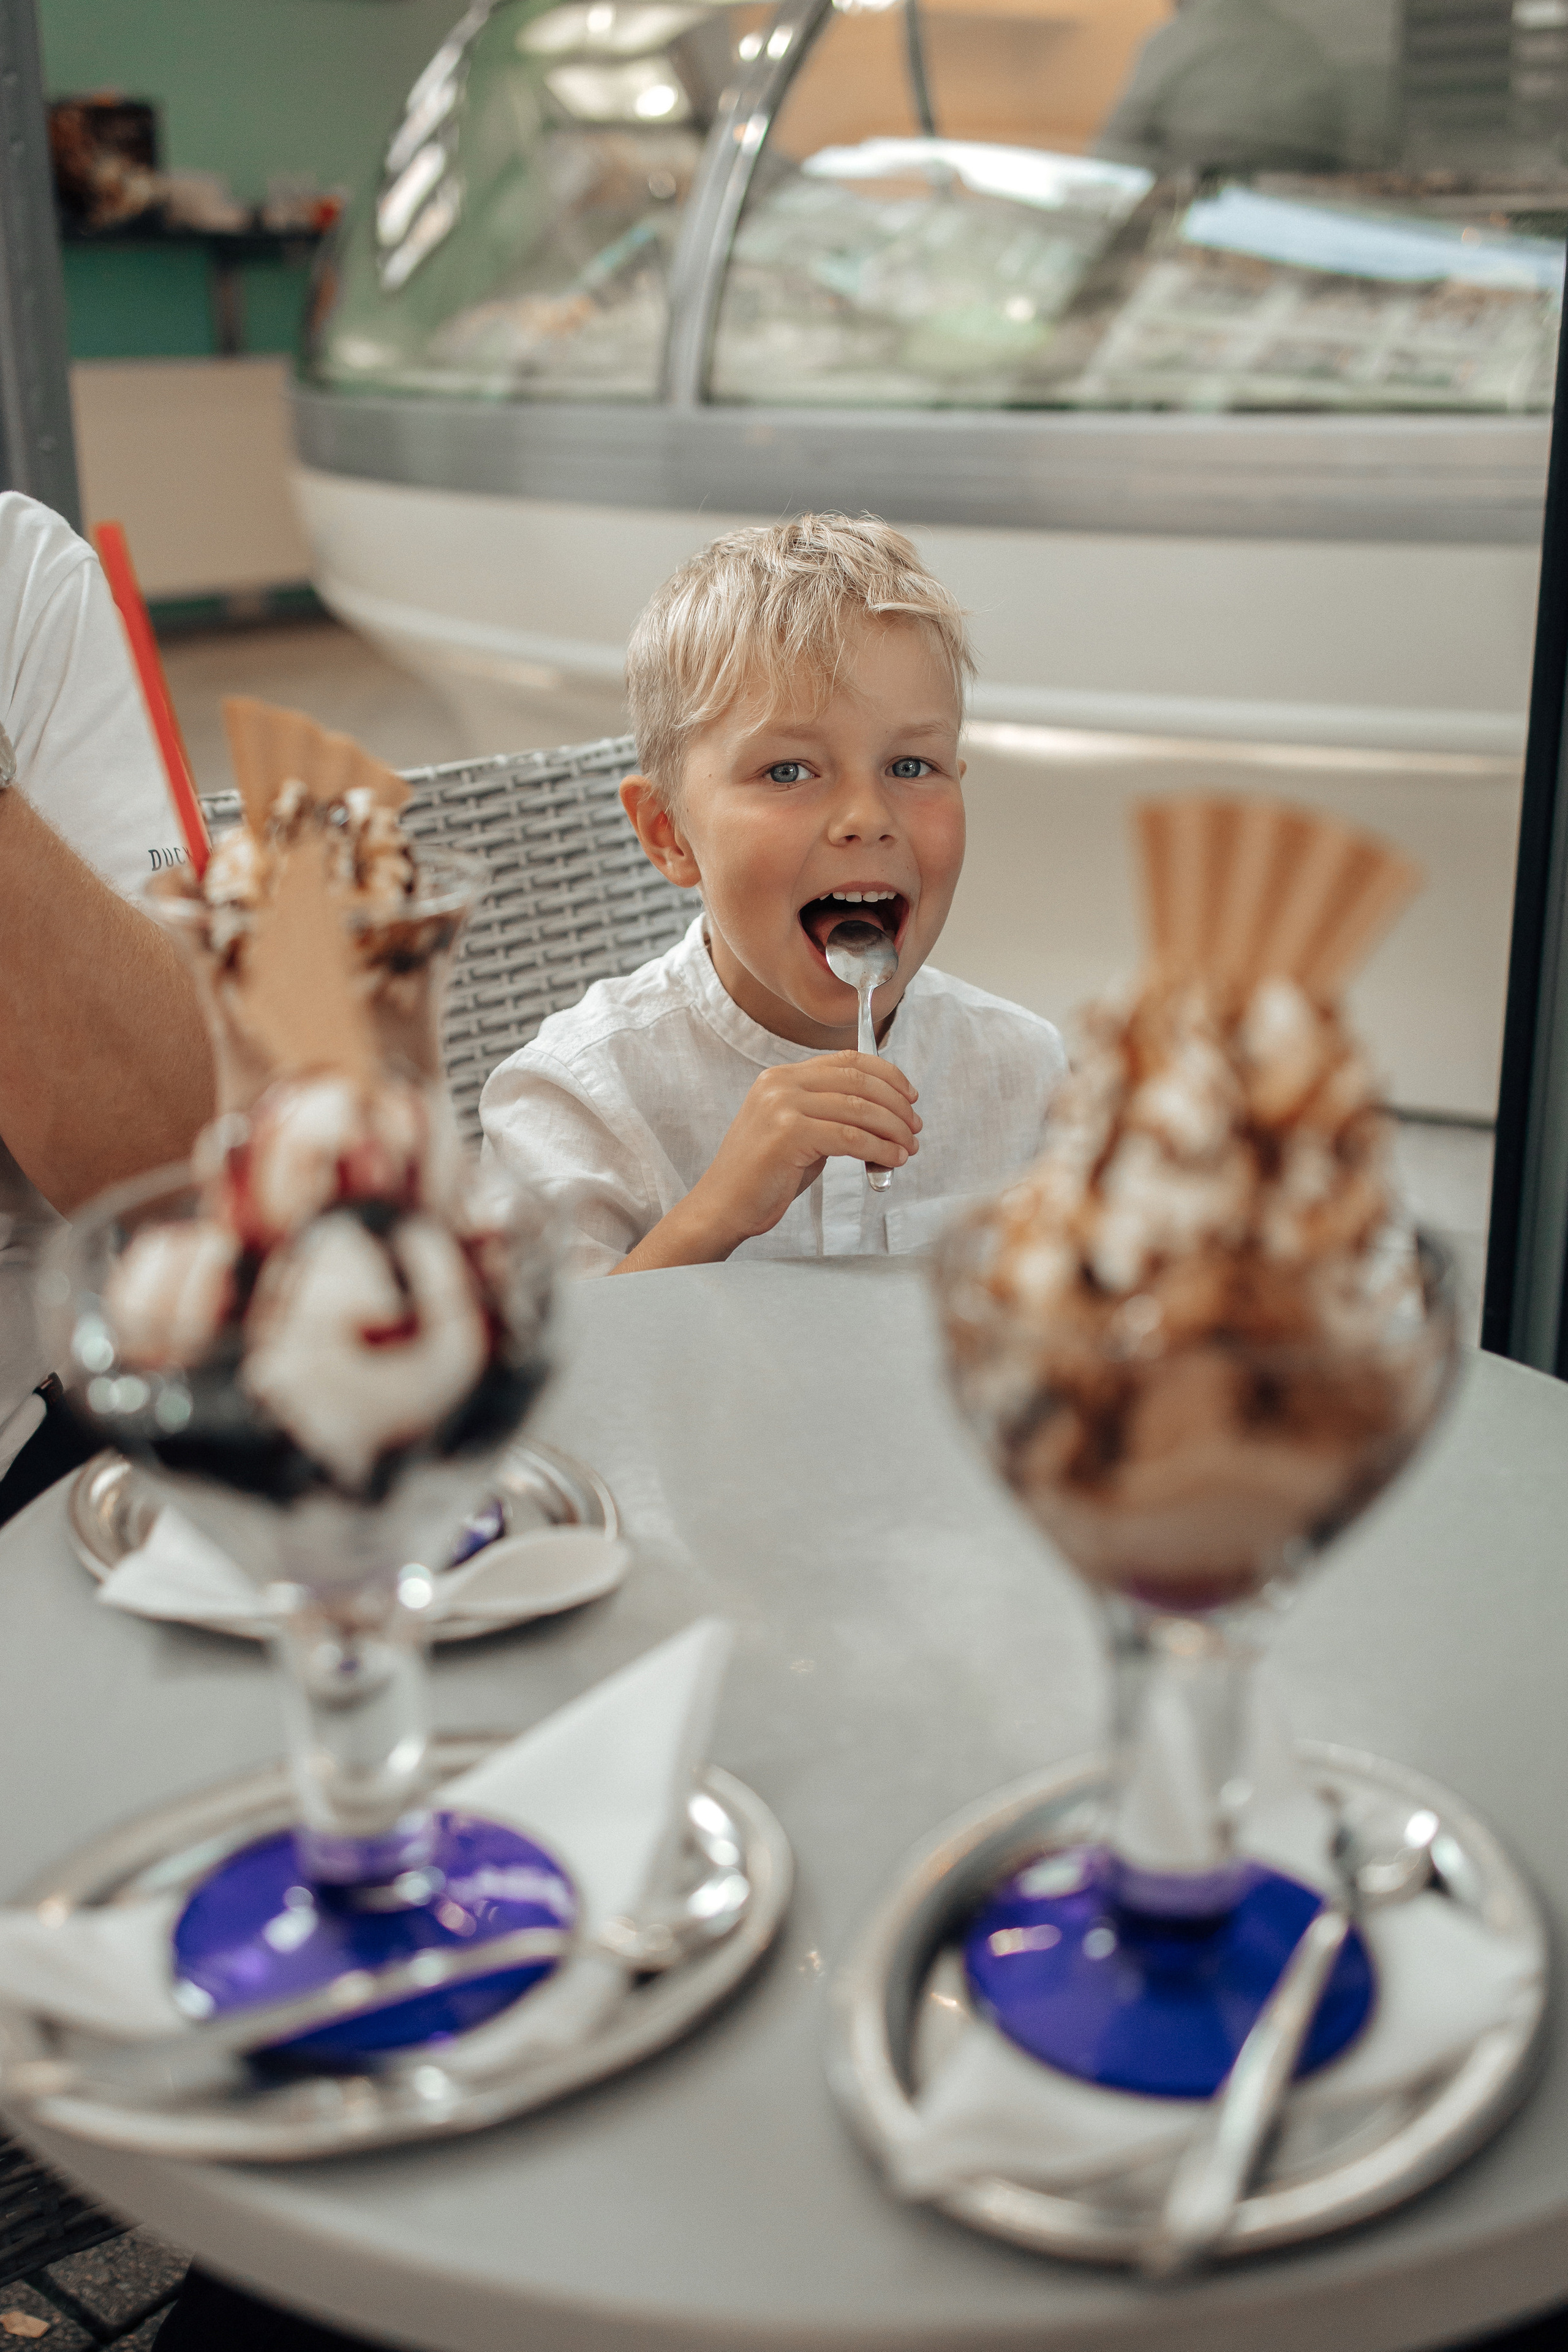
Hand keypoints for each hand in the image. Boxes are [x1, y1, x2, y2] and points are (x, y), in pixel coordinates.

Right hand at [613, 1053, 919, 1272]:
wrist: (724, 1206)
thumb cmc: (763, 1176)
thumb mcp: (799, 1131)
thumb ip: (831, 1114)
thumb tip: (883, 1114)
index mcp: (782, 1077)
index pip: (847, 1061)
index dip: (887, 1075)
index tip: (908, 1095)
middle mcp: (781, 1084)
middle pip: (858, 1081)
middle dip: (896, 1104)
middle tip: (914, 1126)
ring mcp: (782, 1106)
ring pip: (859, 1108)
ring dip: (893, 1129)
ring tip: (908, 1147)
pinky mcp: (788, 1134)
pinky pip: (850, 1137)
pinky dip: (878, 1149)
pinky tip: (890, 1160)